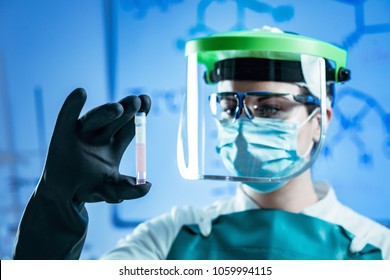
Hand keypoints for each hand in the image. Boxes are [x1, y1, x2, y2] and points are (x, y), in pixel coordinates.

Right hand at [40, 87, 150, 203]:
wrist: (62, 197)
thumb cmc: (89, 189)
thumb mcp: (111, 190)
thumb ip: (128, 189)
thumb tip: (147, 187)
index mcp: (115, 145)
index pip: (130, 127)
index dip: (139, 115)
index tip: (147, 102)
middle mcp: (100, 136)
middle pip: (115, 119)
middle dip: (127, 110)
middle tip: (137, 102)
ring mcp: (81, 133)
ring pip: (95, 118)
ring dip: (106, 112)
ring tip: (118, 108)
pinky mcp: (61, 134)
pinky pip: (66, 118)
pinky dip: (72, 106)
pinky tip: (80, 94)